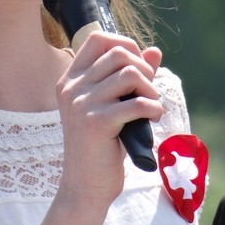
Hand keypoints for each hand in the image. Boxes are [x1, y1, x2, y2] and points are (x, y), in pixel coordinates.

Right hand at [55, 31, 162, 205]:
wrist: (86, 186)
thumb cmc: (101, 146)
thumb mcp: (113, 106)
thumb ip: (131, 78)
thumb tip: (155, 51)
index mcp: (69, 80)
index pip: (97, 38)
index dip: (125, 44)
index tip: (138, 66)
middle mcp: (71, 88)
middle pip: (118, 53)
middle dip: (144, 69)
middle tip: (148, 92)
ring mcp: (82, 104)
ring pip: (130, 74)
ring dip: (150, 88)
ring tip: (152, 106)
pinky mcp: (97, 123)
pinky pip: (137, 102)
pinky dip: (154, 108)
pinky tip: (153, 118)